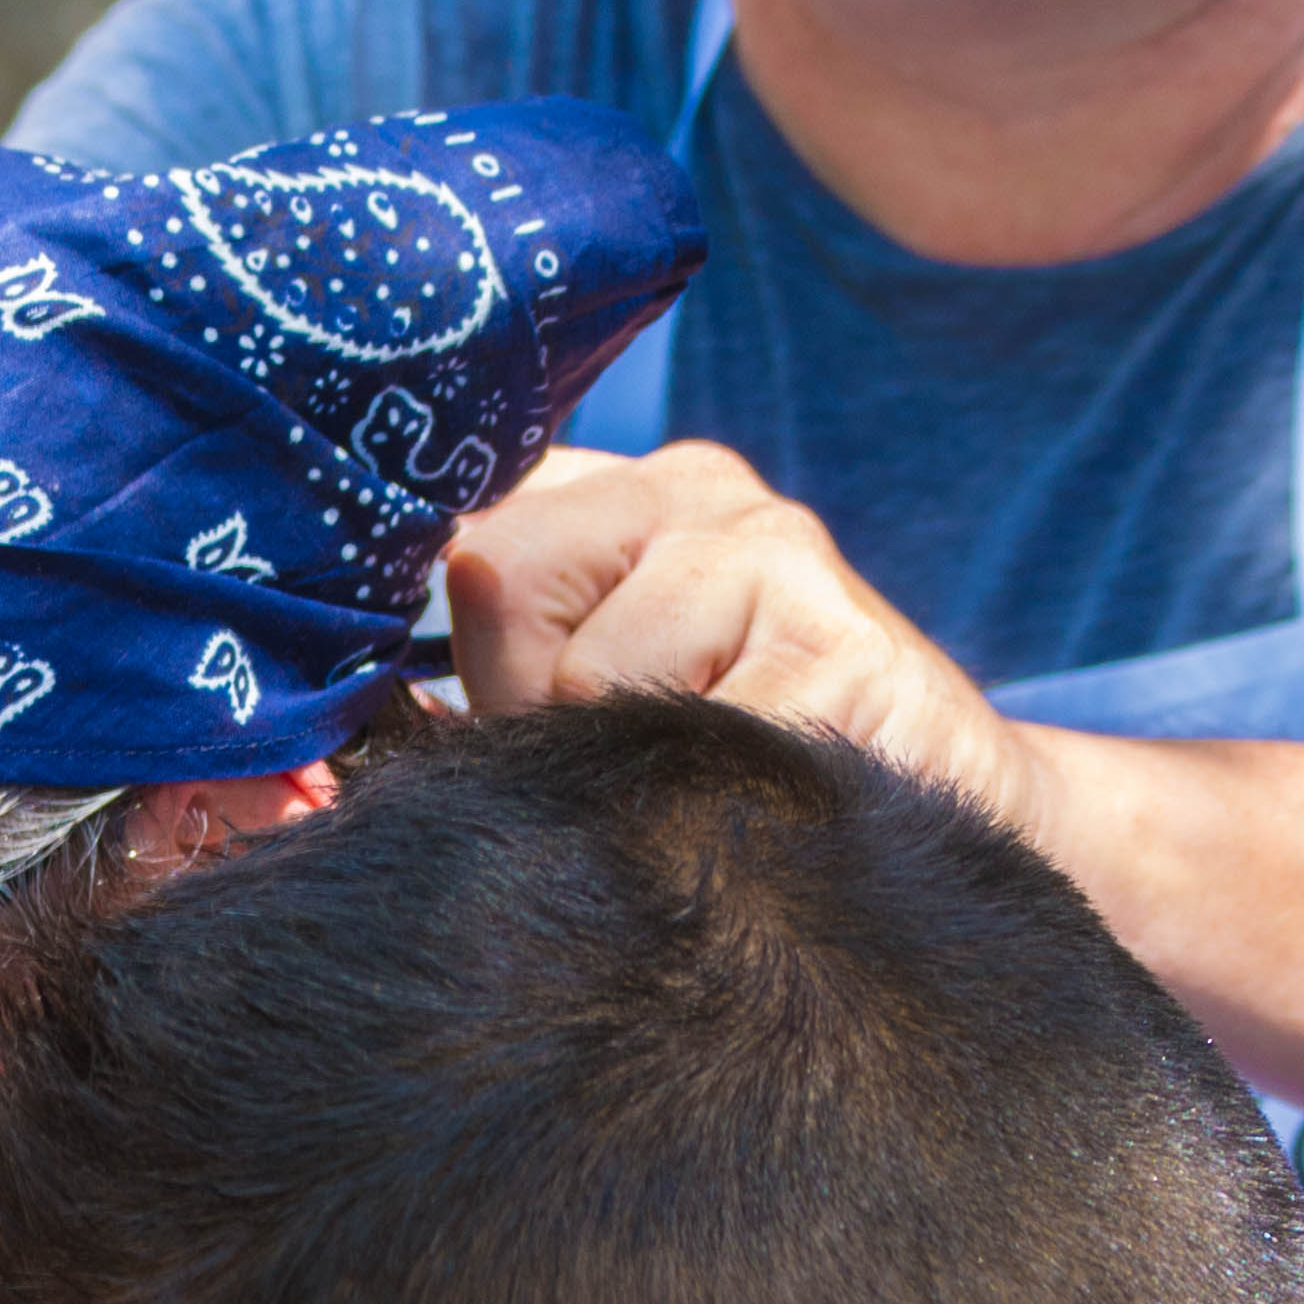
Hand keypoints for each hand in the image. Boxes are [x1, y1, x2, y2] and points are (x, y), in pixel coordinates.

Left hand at [444, 440, 1054, 849]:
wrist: (954, 817)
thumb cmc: (745, 764)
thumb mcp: (614, 692)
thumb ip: (504, 670)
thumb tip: (349, 733)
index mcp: (627, 485)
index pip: (463, 513)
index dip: (427, 630)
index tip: (458, 708)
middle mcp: (703, 489)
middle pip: (501, 579)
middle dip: (527, 705)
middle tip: (618, 760)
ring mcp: (780, 556)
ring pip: (587, 679)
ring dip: (614, 770)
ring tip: (699, 784)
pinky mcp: (843, 650)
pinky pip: (688, 748)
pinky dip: (693, 809)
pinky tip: (750, 812)